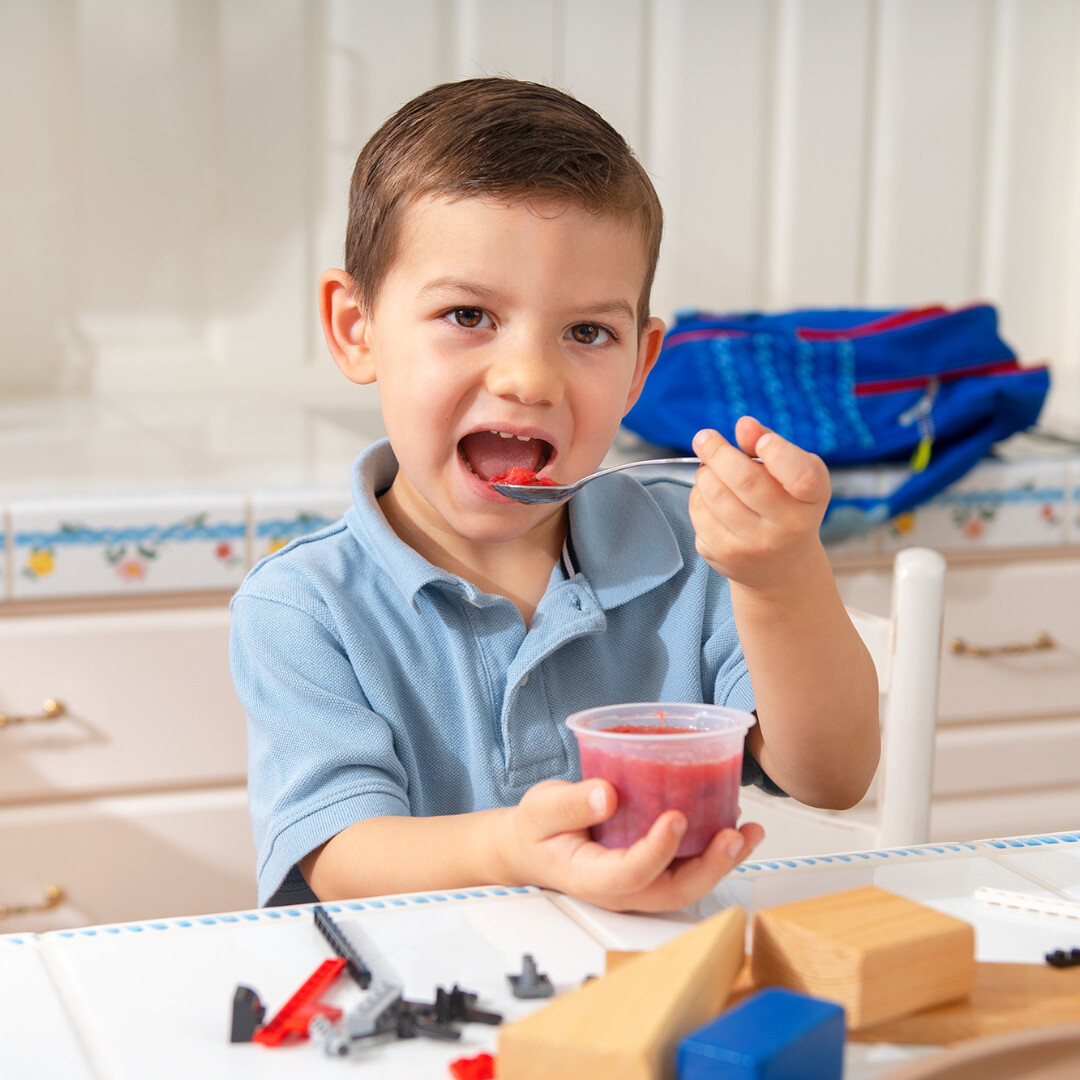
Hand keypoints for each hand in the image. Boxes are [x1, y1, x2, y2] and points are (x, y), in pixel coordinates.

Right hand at [498, 778, 762, 911]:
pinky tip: (734, 823)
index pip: (630, 874)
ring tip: (751, 831)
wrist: (533, 848)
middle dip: (710, 866)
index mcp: (590, 876)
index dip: (657, 850)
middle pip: (673, 890)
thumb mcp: (541, 808)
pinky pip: (688, 868)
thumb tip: (606, 795)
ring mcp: (640, 884)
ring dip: (723, 861)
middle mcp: (622, 890)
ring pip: (688, 884)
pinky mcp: (653, 870)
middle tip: (735, 835)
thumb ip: (569, 804)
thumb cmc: (537, 829)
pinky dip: (715, 850)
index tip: (675, 816)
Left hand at [689, 416, 829, 590]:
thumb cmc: (787, 507)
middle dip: (717, 451)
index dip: (778, 452)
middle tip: (704, 438)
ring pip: (715, 494)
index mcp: (811, 501)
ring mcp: (754, 546)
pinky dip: (698, 495)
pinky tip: (709, 496)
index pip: (802, 476)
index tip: (763, 442)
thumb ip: (770, 444)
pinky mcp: (724, 555)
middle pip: (744, 479)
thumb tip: (744, 425)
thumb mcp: (793, 474)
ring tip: (710, 469)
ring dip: (705, 473)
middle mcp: (787, 528)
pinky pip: (699, 513)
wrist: (780, 567)